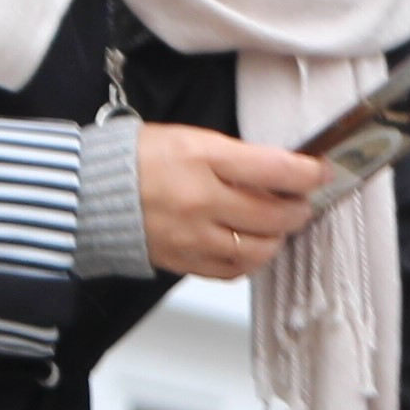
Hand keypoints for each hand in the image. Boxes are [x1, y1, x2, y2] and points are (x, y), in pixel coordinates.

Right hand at [136, 125, 332, 281]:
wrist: (88, 191)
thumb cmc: (138, 159)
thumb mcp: (190, 138)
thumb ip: (235, 157)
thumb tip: (276, 173)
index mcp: (203, 159)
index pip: (274, 170)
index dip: (307, 173)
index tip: (321, 172)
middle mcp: (202, 200)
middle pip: (274, 217)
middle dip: (298, 210)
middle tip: (300, 203)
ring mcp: (193, 236)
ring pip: (258, 250)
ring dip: (276, 238)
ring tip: (275, 226)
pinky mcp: (184, 261)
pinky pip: (233, 270)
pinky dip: (249, 260)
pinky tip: (248, 245)